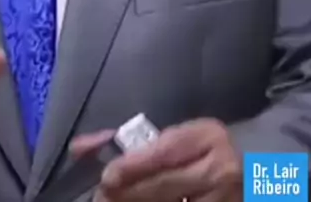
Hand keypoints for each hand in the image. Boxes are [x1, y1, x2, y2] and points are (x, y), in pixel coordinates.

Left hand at [71, 119, 241, 201]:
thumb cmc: (202, 149)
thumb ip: (130, 141)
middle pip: (166, 186)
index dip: (134, 166)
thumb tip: (79, 148)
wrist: (253, 169)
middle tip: (104, 197)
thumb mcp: (175, 136)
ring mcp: (225, 199)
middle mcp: (221, 168)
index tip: (107, 177)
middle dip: (129, 194)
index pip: (165, 152)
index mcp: (206, 136)